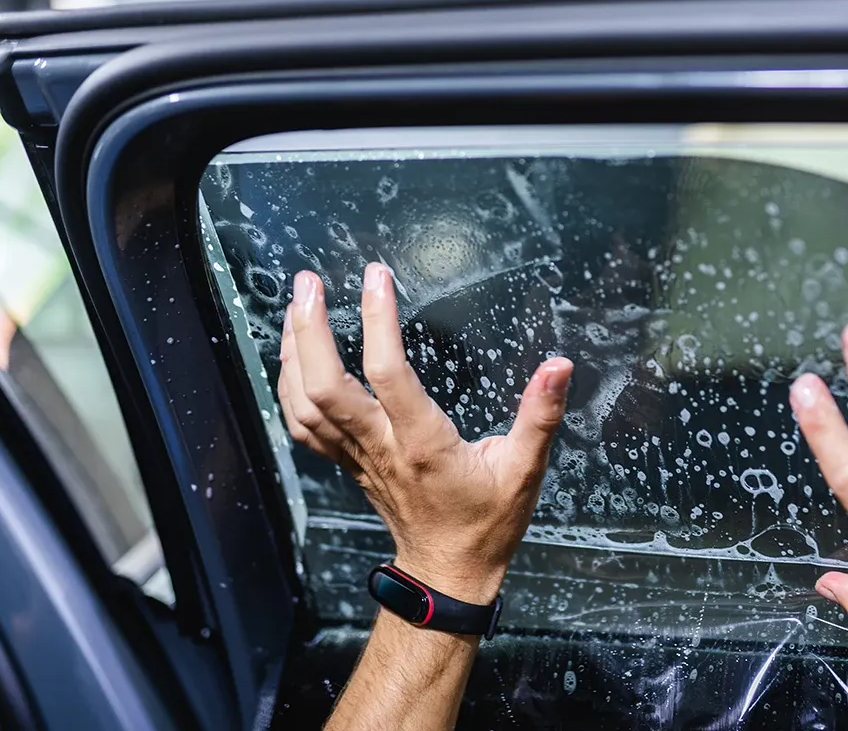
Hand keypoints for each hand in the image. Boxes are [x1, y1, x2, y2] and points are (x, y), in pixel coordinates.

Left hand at [278, 264, 572, 605]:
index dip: (377, 320)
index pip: (388, 373)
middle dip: (311, 330)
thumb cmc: (487, 522)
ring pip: (303, 404)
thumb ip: (540, 416)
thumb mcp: (525, 470)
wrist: (448, 571)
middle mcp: (380, 447)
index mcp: (423, 443)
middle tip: (309, 281)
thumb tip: (560, 365)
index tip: (376, 276)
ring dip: (291, 352)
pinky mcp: (347, 462)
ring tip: (297, 304)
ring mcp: (356, 456)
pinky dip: (288, 385)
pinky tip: (292, 354)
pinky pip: (302, 423)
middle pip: (324, 387)